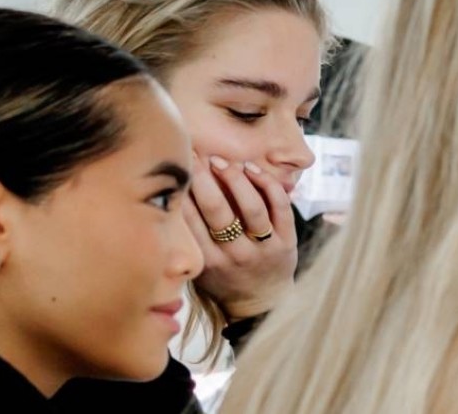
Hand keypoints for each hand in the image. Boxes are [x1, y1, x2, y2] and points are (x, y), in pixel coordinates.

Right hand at [182, 155, 298, 321]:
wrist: (261, 302)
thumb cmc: (223, 278)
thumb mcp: (200, 266)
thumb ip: (188, 239)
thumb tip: (170, 197)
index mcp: (208, 262)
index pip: (190, 222)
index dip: (182, 192)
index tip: (175, 169)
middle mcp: (236, 255)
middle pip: (218, 211)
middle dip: (204, 179)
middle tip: (195, 155)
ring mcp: (264, 248)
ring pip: (251, 207)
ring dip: (235, 179)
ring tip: (222, 162)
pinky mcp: (287, 241)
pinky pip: (280, 207)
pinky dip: (267, 185)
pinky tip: (251, 169)